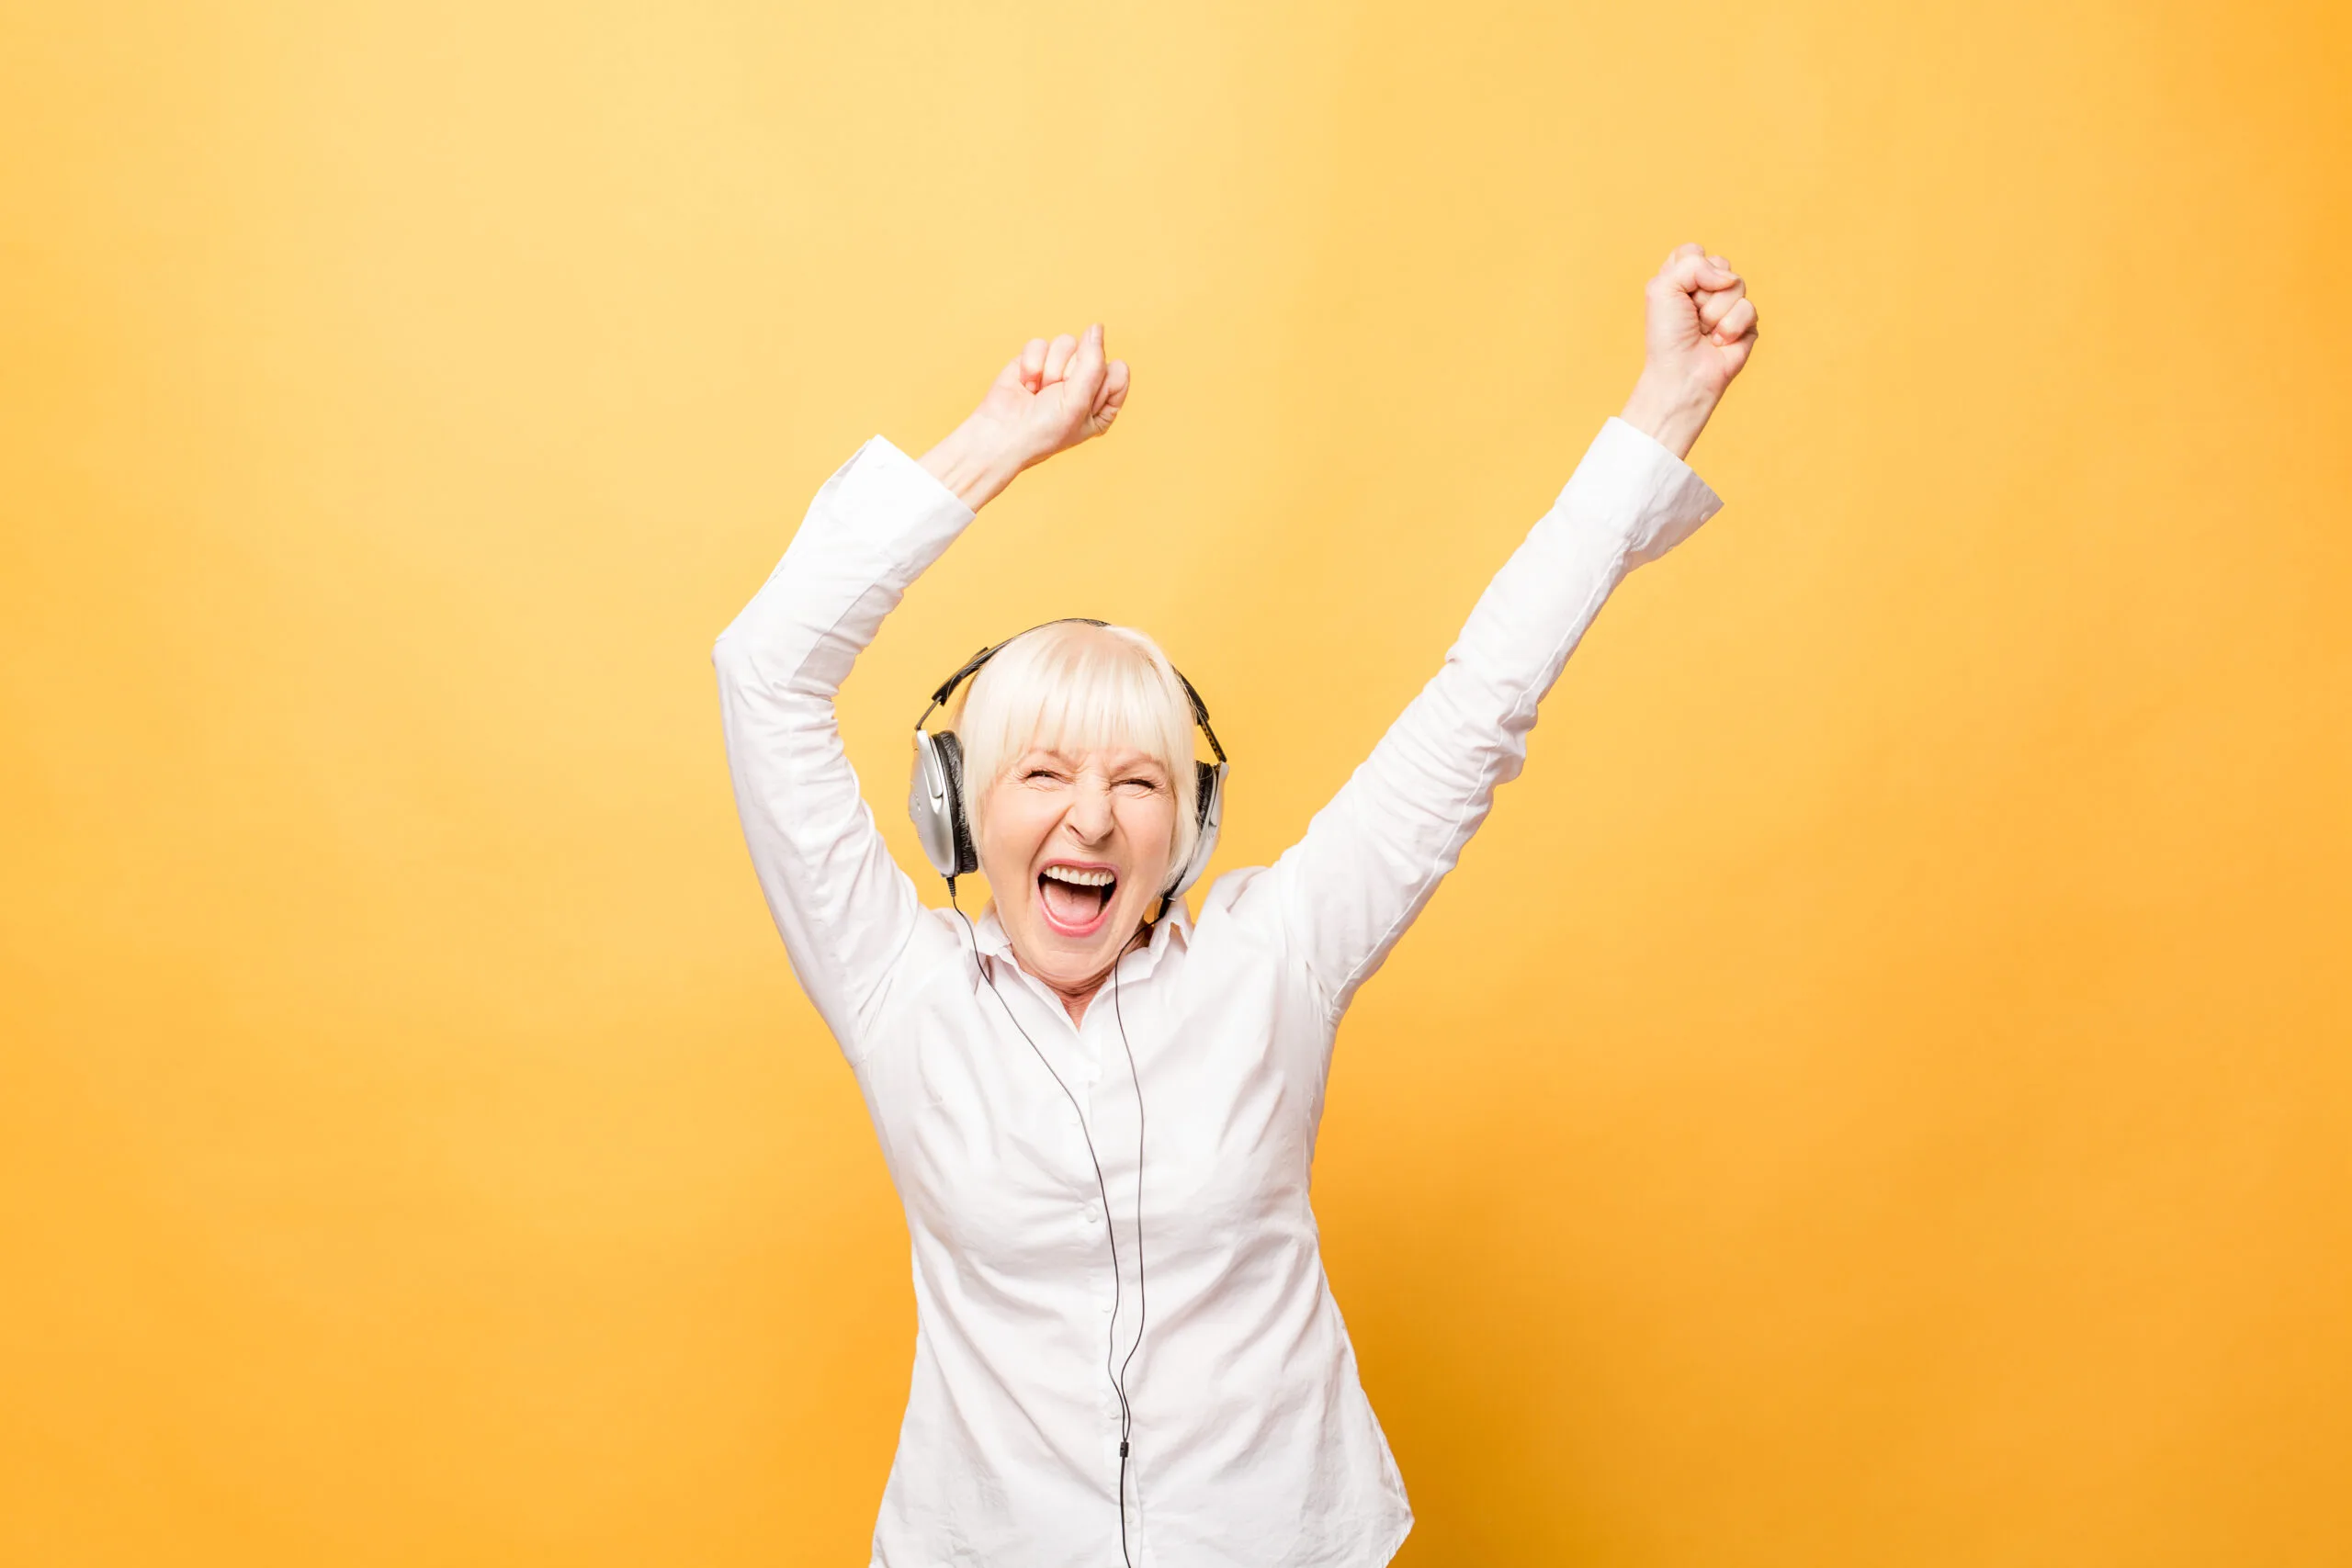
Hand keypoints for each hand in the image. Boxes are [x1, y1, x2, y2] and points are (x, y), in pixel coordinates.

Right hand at [920, 324, 1130, 508]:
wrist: (1001, 434)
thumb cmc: (1044, 429)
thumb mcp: (1078, 402)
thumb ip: (1093, 362)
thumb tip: (1096, 327)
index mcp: (1104, 402)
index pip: (1117, 371)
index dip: (1097, 383)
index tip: (1080, 404)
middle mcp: (1085, 383)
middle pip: (1092, 353)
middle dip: (1069, 376)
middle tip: (1054, 399)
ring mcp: (1060, 369)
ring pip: (1066, 343)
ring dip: (1049, 370)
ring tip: (1039, 391)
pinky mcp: (1036, 359)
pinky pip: (1041, 343)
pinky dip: (1031, 364)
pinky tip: (1026, 383)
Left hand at [1619, 243, 1759, 459]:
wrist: (1682, 373)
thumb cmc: (1667, 335)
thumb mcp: (1663, 288)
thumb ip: (1692, 264)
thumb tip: (1729, 277)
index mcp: (1682, 278)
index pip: (1694, 251)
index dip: (1688, 270)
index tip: (1677, 293)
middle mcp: (1706, 289)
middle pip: (1720, 264)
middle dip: (1702, 292)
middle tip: (1691, 315)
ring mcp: (1728, 305)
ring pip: (1737, 284)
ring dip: (1715, 312)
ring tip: (1704, 331)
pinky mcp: (1747, 323)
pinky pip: (1749, 308)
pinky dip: (1730, 327)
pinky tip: (1719, 342)